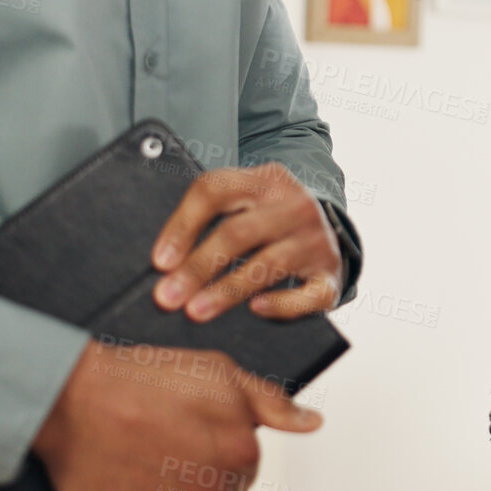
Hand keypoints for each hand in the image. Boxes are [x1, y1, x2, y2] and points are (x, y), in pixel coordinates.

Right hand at [32, 341, 321, 490]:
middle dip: (194, 485)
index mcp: (241, 453)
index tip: (190, 442)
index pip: (243, 475)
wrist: (69, 397)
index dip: (215, 458)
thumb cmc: (141, 381)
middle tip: (160, 454)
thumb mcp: (219, 372)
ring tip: (141, 472)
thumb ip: (271, 402)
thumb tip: (312, 423)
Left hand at [152, 163, 342, 321]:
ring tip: (196, 311)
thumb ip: (210, 217)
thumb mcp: (245, 202)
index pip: (215, 191)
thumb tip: (165, 264)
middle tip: (166, 297)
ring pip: (267, 264)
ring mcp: (317, 240)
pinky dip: (282, 303)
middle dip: (198, 267)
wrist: (330, 231)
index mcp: (266, 179)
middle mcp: (295, 205)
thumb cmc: (268, 221)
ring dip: (227, 290)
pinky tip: (256, 309)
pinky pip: (307, 294)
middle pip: (238, 232)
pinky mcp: (331, 275)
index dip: (183, 226)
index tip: (160, 261)